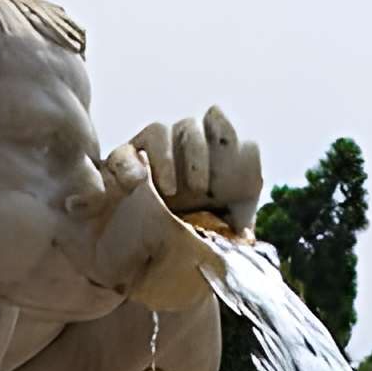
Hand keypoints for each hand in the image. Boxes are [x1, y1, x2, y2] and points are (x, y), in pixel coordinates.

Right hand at [128, 107, 262, 235]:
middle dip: (197, 154)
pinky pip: (124, 153)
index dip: (224, 130)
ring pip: (158, 131)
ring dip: (166, 156)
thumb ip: (236, 226)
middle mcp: (180, 144)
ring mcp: (151, 151)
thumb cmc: (196, 231)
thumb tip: (247, 239)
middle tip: (200, 190)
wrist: (151, 246)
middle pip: (190, 127)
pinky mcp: (124, 162)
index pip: (217, 123)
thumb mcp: (221, 230)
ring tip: (170, 192)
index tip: (231, 152)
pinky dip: (128, 164)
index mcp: (208, 152)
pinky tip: (137, 182)